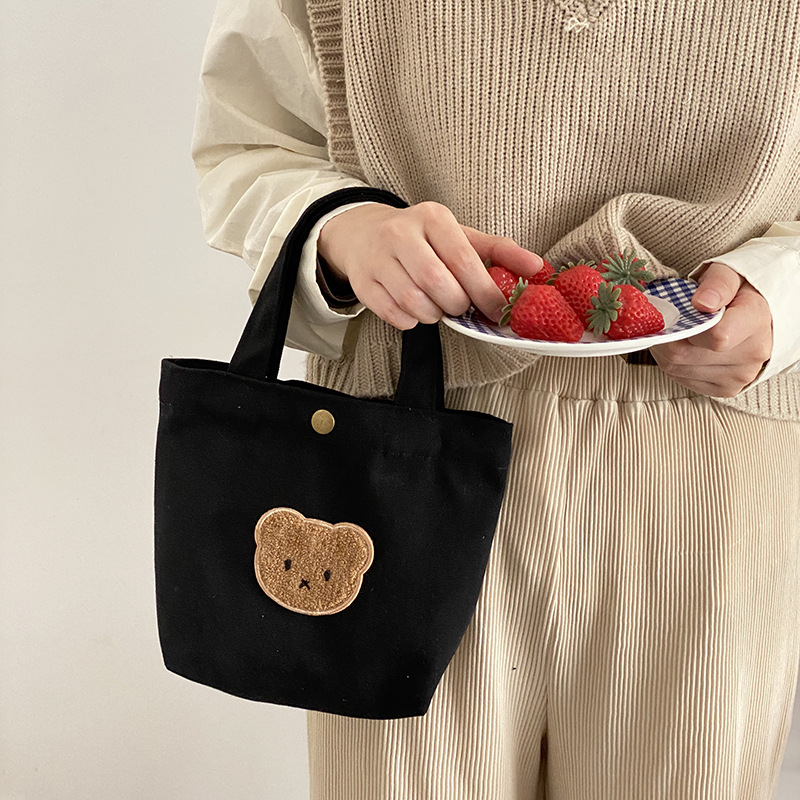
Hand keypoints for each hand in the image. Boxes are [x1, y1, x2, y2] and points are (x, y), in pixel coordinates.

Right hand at [317, 201, 543, 328]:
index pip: (463, 260)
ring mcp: (377, 258)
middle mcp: (400, 233)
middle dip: (456, 304)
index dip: (484, 291)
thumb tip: (539, 268)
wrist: (364, 235)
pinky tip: (415, 309)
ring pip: (415, 303)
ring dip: (434, 315)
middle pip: (437, 284)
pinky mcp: (363, 282)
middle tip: (460, 305)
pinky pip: (395, 315)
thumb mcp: (460, 236)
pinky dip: (411, 321)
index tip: (496, 309)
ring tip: (436, 305)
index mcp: (431, 217)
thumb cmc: (422, 239)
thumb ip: (499, 252)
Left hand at [649, 262, 772, 396]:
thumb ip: (717, 284)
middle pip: (685, 354)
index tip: (682, 313)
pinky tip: (684, 348)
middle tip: (668, 321)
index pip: (716, 336)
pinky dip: (674, 364)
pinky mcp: (725, 389)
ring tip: (676, 333)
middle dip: (667, 337)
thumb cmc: (737, 293)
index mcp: (756, 321)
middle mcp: (752, 354)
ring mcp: (739, 375)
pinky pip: (683, 379)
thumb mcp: (728, 274)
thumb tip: (702, 303)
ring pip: (678, 368)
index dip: (687, 326)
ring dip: (665, 351)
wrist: (756, 317)